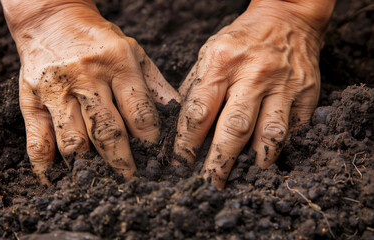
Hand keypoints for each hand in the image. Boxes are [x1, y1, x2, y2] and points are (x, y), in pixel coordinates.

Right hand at [1, 0, 179, 183]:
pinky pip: (37, 142)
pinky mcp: (31, 102)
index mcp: (118, 64)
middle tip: (131, 181)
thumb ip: (156, 86)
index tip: (155, 162)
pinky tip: (58, 182)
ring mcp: (55, 91)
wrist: (52, 21)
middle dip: (122, 163)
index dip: (150, 143)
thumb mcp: (135, 53)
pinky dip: (47, 168)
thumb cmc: (100, 41)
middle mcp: (86, 78)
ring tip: (100, 182)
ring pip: (73, 142)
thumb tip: (177, 119)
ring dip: (88, 169)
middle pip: (106, 132)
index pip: (139, 113)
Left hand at [173, 0, 334, 188]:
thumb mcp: (209, 53)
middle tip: (209, 185)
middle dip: (219, 163)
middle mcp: (254, 73)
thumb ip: (196, 89)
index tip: (179, 165)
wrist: (287, 18)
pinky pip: (294, 130)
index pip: (199, 112)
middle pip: (234, 128)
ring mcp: (285, 84)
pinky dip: (280, 147)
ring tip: (246, 175)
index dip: (187, 144)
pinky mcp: (307, 93)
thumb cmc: (240, 40)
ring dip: (256, 161)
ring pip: (270, 134)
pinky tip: (269, 156)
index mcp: (221, 63)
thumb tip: (180, 128)